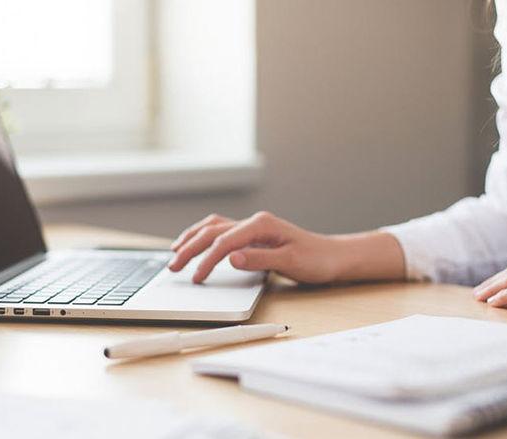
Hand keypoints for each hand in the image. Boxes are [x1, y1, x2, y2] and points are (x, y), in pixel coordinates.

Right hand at [168, 212, 340, 283]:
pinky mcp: (252, 236)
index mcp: (261, 225)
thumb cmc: (316, 260)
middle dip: (189, 248)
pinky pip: (221, 231)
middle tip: (173, 267)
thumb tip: (231, 258)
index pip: (224, 242)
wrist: (332, 257)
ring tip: (174, 252)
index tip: (196, 278)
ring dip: (192, 238)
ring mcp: (252, 227)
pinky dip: (203, 237)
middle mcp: (254, 222)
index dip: (207, 260)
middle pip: (212, 232)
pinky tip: (195, 244)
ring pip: (213, 227)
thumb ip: (259, 260)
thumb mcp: (290, 262)